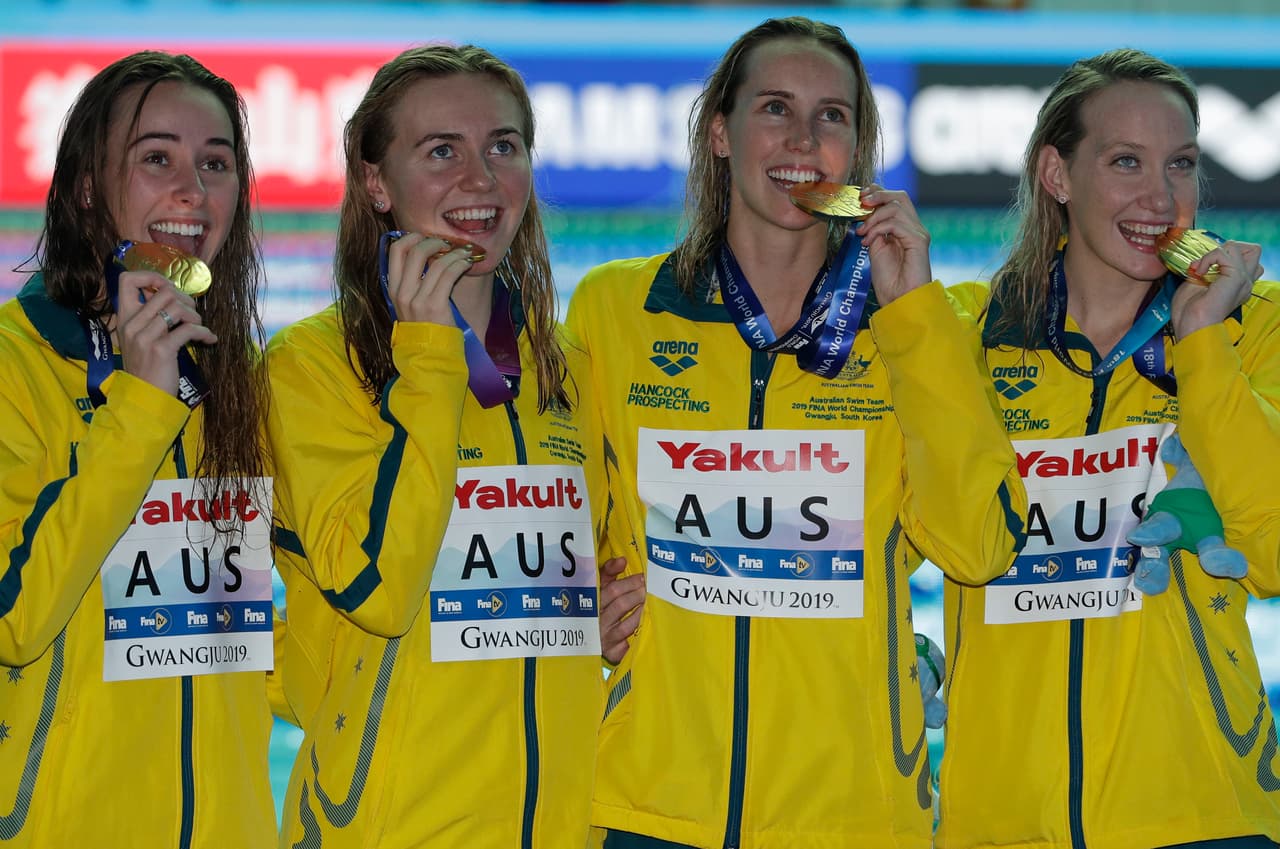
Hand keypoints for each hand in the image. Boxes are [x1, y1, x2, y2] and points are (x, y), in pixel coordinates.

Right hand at [115, 270, 216, 396]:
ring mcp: (145, 337)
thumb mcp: (140, 339)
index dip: (152, 276)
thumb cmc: (147, 368)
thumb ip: (149, 317)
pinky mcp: (161, 350)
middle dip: (186, 299)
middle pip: (164, 291)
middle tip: (193, 314)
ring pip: (177, 307)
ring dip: (195, 316)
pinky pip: (188, 329)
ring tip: (200, 328)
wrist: (144, 398)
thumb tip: (171, 294)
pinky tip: (210, 339)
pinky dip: (204, 332)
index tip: (169, 288)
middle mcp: (131, 324)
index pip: (126, 279)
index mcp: (125, 318)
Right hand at [384, 232, 476, 325]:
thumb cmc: (425, 329)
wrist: (429, 356)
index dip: (411, 237)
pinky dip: (460, 264)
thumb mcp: (411, 304)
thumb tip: (429, 254)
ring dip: (453, 253)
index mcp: (392, 289)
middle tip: (447, 244)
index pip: (394, 251)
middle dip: (433, 241)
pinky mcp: (434, 306)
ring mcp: (416, 300)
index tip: (426, 237)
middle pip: (412, 251)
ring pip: (435, 262)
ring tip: (464, 253)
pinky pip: (449, 274)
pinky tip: (467, 263)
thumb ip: (414, 282)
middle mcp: (401, 292)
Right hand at [598, 556, 643, 664]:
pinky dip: (637, 638)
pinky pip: (627, 646)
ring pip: (627, 625)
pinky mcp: (611, 653)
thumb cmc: (597, 607)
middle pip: (621, 606)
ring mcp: (604, 638)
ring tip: (650, 605)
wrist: (585, 639)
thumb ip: (608, 572)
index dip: (629, 583)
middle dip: (637, 596)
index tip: (642, 577)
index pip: (611, 590)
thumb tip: (622, 560)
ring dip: (641, 614)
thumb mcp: (598, 588)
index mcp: (592, 603)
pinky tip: (646, 629)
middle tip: (649, 590)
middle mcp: (597, 621)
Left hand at [854, 185, 932, 305]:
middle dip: (877, 195)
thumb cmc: (889, 281)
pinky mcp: (918, 241)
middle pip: (900, 196)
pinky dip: (877, 229)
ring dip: (873, 217)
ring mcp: (918, 233)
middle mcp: (914, 228)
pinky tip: (868, 241)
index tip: (858, 199)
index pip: (895, 199)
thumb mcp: (875, 249)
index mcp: (905, 228)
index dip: (877, 193)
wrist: (900, 300)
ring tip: (862, 232)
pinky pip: (895, 224)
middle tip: (860, 204)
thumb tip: (864, 215)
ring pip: (896, 207)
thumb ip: (874, 231)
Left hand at [1171, 239, 1262, 339]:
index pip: (1246, 259)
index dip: (1224, 255)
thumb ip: (1205, 270)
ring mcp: (1243, 280)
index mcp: (1237, 285)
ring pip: (1240, 247)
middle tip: (1208, 263)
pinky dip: (1209, 257)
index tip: (1202, 267)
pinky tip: (1199, 271)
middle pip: (1253, 250)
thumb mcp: (1196, 285)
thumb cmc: (1189, 314)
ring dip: (1215, 252)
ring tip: (1201, 268)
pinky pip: (1225, 252)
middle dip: (1227, 248)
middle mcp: (1245, 282)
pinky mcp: (1236, 278)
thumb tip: (1201, 260)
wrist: (1192, 329)